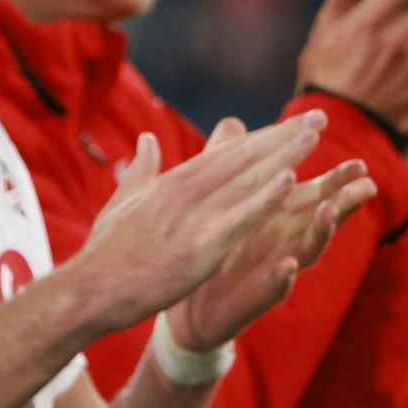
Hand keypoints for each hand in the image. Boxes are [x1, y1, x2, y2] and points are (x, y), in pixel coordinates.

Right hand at [75, 112, 325, 333]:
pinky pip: (239, 218)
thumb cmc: (105, 251)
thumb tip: (147, 139)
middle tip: (319, 118)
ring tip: (313, 137)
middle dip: (281, 138)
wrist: (88, 290)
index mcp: (169, 183)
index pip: (223, 154)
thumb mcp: (122, 202)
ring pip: (245, 181)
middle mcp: (183, 192)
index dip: (260, 138)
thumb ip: (141, 170)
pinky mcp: (198, 247)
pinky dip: (264, 197)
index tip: (290, 124)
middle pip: (241, 159)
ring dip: (282, 156)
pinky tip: (289, 180)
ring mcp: (192, 219)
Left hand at [164, 119, 378, 350]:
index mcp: (277, 219)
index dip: (336, 180)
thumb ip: (230, 163)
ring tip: (331, 212)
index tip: (361, 162)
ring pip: (305, 251)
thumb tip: (235, 122)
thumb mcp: (222, 200)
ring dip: (320, 232)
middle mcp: (282, 243)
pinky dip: (282, 278)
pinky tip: (289, 267)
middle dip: (344, 202)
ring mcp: (271, 270)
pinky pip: (271, 288)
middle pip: (320, 219)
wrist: (185, 305)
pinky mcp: (252, 297)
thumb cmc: (216, 249)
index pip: (313, 194)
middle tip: (367, 185)